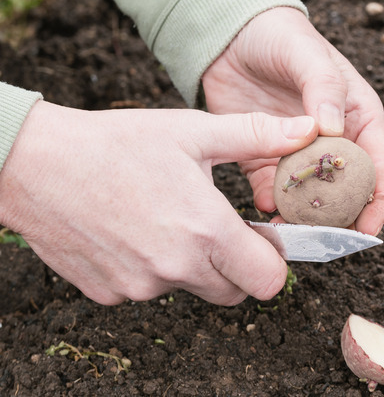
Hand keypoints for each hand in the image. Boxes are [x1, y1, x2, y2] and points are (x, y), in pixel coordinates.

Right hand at [0, 100, 317, 304]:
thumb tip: (309, 129)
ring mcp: (139, 286)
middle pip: (235, 292)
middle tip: (219, 226)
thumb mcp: (193, 132)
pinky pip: (149, 289)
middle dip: (239, 266)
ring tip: (170, 217)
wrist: (33, 164)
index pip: (270, 281)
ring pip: (191, 289)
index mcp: (206, 231)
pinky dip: (153, 268)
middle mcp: (175, 269)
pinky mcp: (108, 293)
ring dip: (195, 265)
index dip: (273, 260)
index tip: (261, 235)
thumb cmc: (116, 143)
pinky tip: (135, 229)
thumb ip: (258, 136)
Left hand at [202, 7, 383, 234]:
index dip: (379, 201)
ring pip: (309, 199)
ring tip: (293, 233)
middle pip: (347, 192)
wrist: (231, 35)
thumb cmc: (283, 37)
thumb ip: (324, 89)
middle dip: (341, 219)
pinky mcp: (264, 158)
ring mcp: (298, 154)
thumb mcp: (310, 56)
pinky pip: (271, 190)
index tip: (368, 228)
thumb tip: (332, 131)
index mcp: (358, 119)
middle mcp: (333, 142)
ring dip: (303, 219)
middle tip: (327, 240)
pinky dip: (270, 204)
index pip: (380, 167)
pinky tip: (264, 211)